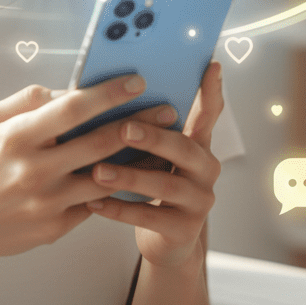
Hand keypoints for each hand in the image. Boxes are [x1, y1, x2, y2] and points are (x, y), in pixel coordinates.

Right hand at [0, 73, 157, 272]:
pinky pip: (96, 202)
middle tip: (167, 110)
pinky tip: (138, 174)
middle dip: (139, 123)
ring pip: (106, 177)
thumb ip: (27, 101)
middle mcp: (35, 169)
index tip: (136, 81)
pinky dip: (118, 188)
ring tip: (163, 143)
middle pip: (99, 143)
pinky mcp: (56, 227)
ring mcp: (48, 202)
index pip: (72, 109)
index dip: (108, 94)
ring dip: (139, 159)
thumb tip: (66, 91)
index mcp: (17, 137)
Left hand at [85, 61, 223, 269]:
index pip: (209, 113)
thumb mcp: (155, 155)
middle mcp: (205, 169)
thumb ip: (145, 128)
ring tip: (98, 171)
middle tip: (123, 129)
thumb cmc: (151, 185)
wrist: (165, 239)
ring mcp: (199, 201)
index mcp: (198, 144)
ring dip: (129, 176)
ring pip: (165, 185)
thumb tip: (112, 90)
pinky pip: (150, 217)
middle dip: (153, 137)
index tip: (212, 65)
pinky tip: (93, 202)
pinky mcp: (185, 229)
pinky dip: (118, 209)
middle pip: (184, 148)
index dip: (212, 90)